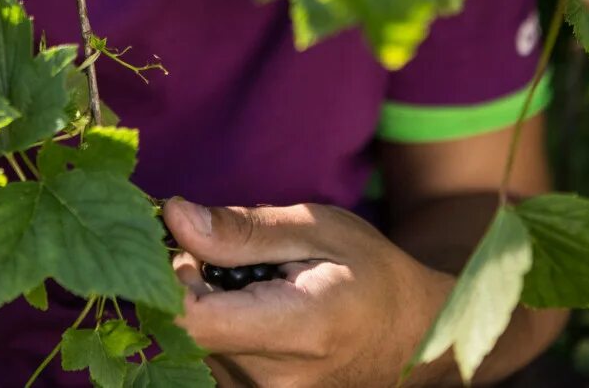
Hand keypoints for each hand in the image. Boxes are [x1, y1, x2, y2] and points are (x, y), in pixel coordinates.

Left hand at [163, 198, 450, 387]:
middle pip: (186, 332)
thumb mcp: (316, 229)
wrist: (414, 333)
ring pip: (193, 347)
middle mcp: (274, 381)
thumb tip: (174, 217)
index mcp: (295, 330)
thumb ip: (242, 231)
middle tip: (229, 256)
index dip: (173, 277)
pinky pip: (211, 362)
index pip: (190, 319)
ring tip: (252, 284)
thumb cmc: (370, 270)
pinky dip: (218, 329)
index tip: (195, 246)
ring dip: (205, 308)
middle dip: (189, 286)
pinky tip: (251, 310)